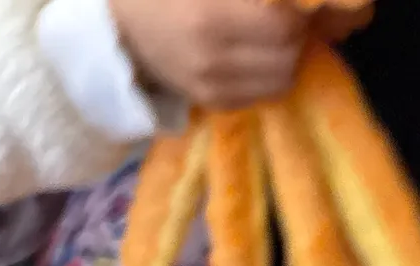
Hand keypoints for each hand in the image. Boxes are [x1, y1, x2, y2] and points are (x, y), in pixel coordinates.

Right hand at [111, 0, 371, 111]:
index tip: (291, 6)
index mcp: (210, 17)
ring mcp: (213, 87)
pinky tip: (254, 56)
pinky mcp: (213, 103)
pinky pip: (263, 95)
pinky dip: (268, 75)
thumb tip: (299, 4)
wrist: (120, 28)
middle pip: (287, 56)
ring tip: (270, 38)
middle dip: (295, 35)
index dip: (295, 14)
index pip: (281, 26)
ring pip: (281, 81)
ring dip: (286, 58)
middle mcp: (213, 59)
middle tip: (284, 19)